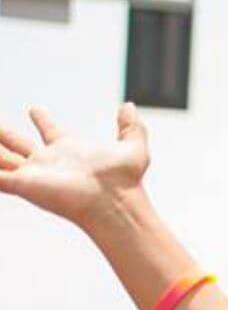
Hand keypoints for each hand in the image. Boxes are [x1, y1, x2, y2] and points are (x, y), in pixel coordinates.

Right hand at [0, 105, 150, 228]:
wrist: (114, 203)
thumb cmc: (124, 181)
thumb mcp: (133, 148)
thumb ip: (131, 127)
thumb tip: (129, 106)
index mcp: (67, 149)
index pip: (49, 130)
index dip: (41, 119)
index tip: (35, 110)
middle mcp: (47, 161)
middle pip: (15, 143)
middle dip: (2, 133)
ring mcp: (33, 173)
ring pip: (0, 157)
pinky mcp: (23, 184)